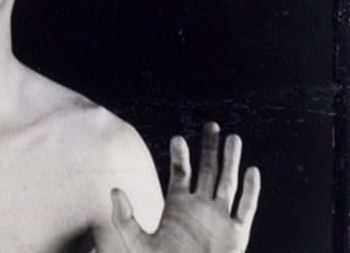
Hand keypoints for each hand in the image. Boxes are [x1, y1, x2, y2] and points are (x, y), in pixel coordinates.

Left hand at [111, 122, 260, 252]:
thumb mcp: (135, 241)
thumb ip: (125, 217)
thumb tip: (115, 190)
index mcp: (177, 205)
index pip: (180, 172)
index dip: (180, 155)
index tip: (178, 138)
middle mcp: (200, 206)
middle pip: (207, 170)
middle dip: (210, 148)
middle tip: (211, 125)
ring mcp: (219, 218)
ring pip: (227, 183)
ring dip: (231, 161)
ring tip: (233, 137)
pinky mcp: (236, 234)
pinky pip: (245, 208)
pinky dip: (250, 190)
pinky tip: (251, 170)